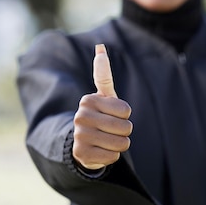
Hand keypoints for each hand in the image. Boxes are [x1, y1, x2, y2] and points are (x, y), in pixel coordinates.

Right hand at [72, 44, 132, 169]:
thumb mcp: (104, 96)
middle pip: (125, 128)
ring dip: (120, 144)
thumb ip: (103, 74)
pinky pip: (113, 157)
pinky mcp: (81, 154)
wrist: (84, 142)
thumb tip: (100, 47)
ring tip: (108, 140)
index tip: (113, 114)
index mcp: (88, 100)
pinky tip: (102, 150)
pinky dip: (112, 156)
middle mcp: (81, 116)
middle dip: (125, 131)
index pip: (126, 111)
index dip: (125, 115)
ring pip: (120, 144)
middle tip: (112, 129)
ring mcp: (80, 136)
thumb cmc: (101, 115)